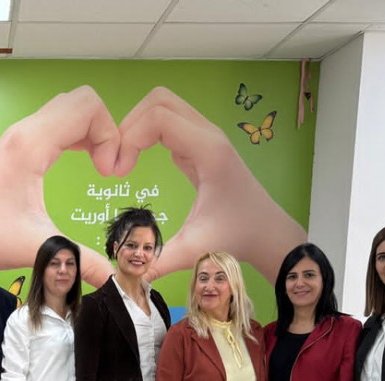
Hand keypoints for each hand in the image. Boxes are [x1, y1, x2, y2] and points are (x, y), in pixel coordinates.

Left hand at [0, 86, 120, 287]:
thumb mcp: (40, 247)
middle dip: (105, 129)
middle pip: (81, 101)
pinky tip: (83, 161)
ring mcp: (20, 136)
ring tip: (100, 165)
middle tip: (109, 166)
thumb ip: (81, 260)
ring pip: (69, 108)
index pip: (87, 108)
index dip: (110, 135)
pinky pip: (57, 122)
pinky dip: (77, 134)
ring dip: (91, 131)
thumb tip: (112, 279)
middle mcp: (25, 132)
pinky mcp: (18, 146)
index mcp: (32, 145)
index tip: (109, 173)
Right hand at [115, 87, 306, 282]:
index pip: (158, 117)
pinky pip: (168, 124)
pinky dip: (146, 135)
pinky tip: (136, 162)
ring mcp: (205, 138)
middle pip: (159, 101)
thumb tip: (126, 274)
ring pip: (163, 107)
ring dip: (137, 127)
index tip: (118, 173)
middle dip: (130, 125)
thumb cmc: (237, 237)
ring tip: (123, 161)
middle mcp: (207, 135)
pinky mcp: (200, 146)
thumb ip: (160, 261)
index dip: (129, 138)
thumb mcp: (196, 249)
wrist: (268, 233)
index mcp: (208, 151)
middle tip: (116, 161)